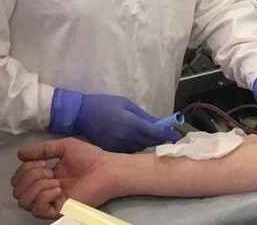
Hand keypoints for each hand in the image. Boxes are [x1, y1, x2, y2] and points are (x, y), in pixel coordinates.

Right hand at [12, 138, 116, 218]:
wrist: (106, 169)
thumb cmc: (88, 157)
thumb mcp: (62, 146)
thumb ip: (41, 149)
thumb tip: (19, 154)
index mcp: (44, 177)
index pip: (18, 180)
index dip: (24, 170)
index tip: (43, 162)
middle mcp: (44, 191)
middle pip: (17, 191)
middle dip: (29, 177)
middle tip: (49, 171)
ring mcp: (51, 202)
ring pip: (24, 201)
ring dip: (36, 186)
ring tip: (55, 180)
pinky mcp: (59, 211)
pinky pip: (38, 210)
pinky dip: (44, 196)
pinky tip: (58, 188)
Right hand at [48, 89, 180, 152]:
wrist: (79, 115)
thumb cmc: (103, 105)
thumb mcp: (125, 104)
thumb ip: (143, 115)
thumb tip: (159, 122)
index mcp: (130, 123)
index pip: (155, 133)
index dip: (168, 135)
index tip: (177, 136)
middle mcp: (126, 138)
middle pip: (149, 142)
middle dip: (157, 138)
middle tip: (163, 132)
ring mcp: (119, 146)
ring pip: (140, 148)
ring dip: (146, 142)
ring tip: (146, 133)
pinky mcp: (112, 151)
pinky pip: (129, 150)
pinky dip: (135, 145)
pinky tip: (132, 138)